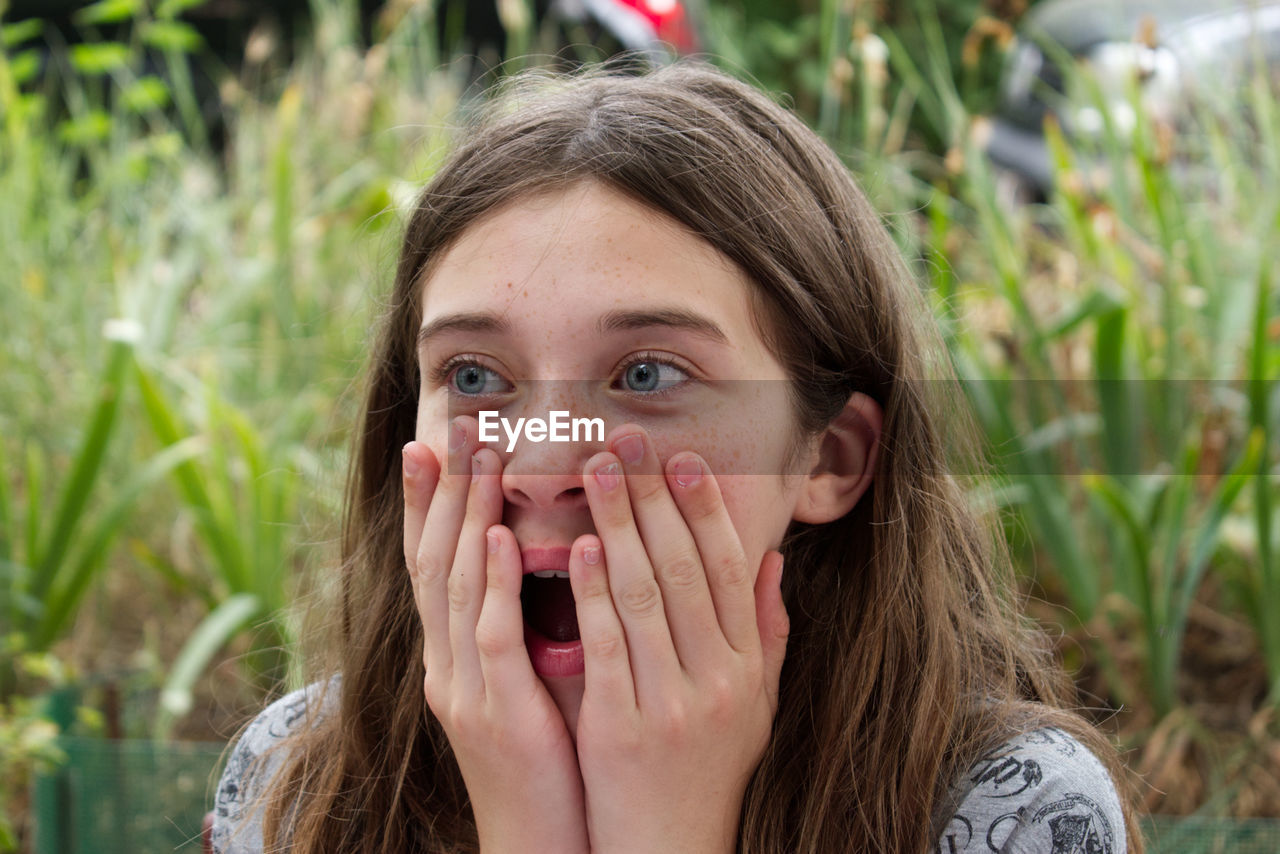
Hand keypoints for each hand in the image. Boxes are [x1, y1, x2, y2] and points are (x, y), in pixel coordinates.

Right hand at [403, 417, 589, 853]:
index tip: (435, 442)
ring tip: (477, 456)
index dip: (430, 501)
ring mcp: (464, 686)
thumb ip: (538, 622)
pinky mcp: (493, 711)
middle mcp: (447, 662)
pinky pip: (488, 636)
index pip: (435, 561)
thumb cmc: (550, 759)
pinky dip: (489, 583)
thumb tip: (573, 555)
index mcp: (458, 654)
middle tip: (454, 424)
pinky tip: (494, 537)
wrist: (538, 839)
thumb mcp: (534, 682)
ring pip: (454, 585)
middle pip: (434, 558)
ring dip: (463, 514)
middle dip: (441, 489)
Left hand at [568, 426, 789, 853]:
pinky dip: (593, 591)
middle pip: (687, 570)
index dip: (706, 510)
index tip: (682, 459)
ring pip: (646, 596)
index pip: (730, 570)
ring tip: (598, 472)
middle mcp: (717, 679)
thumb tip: (774, 562)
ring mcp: (671, 703)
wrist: (668, 851)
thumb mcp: (756, 706)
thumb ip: (766, 633)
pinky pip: (608, 645)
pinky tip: (578, 546)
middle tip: (626, 441)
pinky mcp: (623, 727)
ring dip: (620, 525)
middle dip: (656, 499)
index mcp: (746, 667)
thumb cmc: (708, 771)